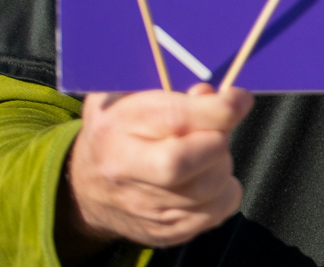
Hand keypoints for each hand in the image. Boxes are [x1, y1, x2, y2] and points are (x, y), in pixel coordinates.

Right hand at [60, 83, 251, 258]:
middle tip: (214, 131)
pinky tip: (205, 178)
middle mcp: (126, 172)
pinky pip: (216, 213)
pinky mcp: (163, 233)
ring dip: (222, 166)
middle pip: (191, 161)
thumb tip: (215, 96)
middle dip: (218, 140)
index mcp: (118, 127)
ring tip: (206, 155)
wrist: (86, 188)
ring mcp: (144, 208)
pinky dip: (223, 192)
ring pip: (212, 189)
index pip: (178, 121)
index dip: (220, 109)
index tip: (237, 99)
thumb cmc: (120, 129)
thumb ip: (173, 89)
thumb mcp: (132, 94)